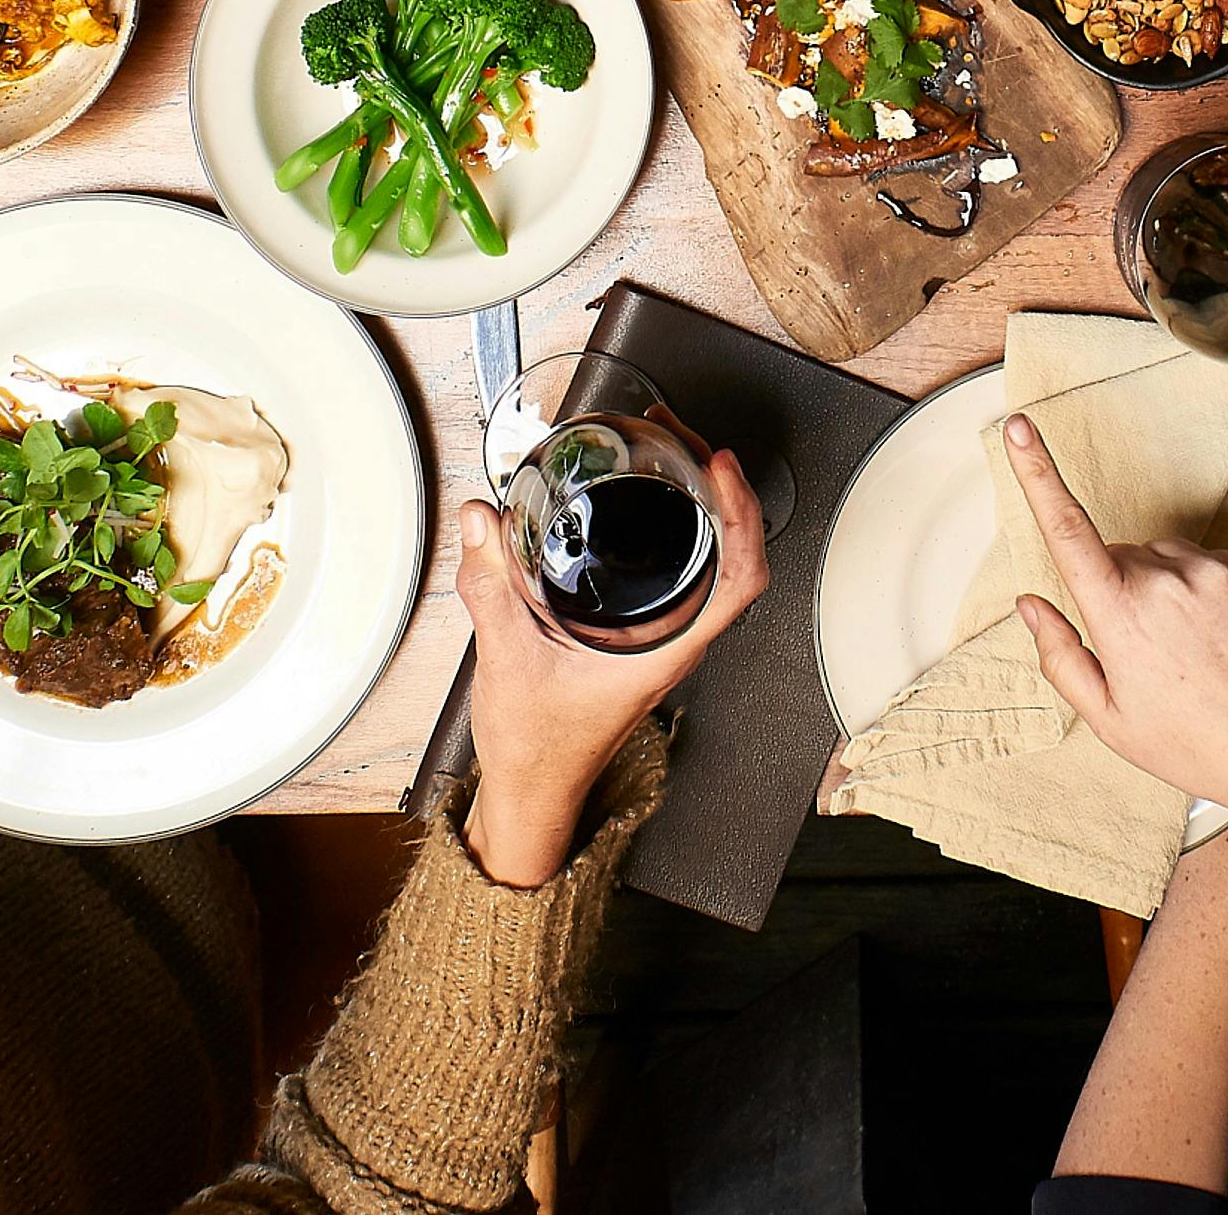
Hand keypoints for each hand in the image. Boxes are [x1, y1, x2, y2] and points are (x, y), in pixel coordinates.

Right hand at [457, 448, 767, 885]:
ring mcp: (663, 636)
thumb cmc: (537, 748)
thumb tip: (485, 521)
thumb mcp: (506, 660)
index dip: (742, 514)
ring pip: (709, 557)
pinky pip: (680, 568)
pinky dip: (672, 524)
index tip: (719, 468)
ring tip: (669, 451)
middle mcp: (676, 640)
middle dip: (716, 485)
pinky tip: (644, 499)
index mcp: (666, 651)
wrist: (531, 789)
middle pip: (731, 551)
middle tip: (679, 437)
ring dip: (698, 501)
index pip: (740, 577)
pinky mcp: (641, 632)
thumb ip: (491, 588)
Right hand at [1001, 415, 1227, 840]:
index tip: (1020, 428)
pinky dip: (1212, 590)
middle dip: (1123, 590)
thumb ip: (1061, 656)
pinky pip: (1213, 562)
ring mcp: (1216, 567)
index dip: (1037, 473)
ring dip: (1169, 589)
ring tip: (1196, 650)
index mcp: (1121, 615)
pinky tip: (1227, 638)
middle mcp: (1167, 579)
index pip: (1066, 530)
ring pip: (1168, 558)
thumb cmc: (1199, 745)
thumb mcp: (1112, 721)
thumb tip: (1030, 604)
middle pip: (1123, 557)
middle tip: (1152, 653)